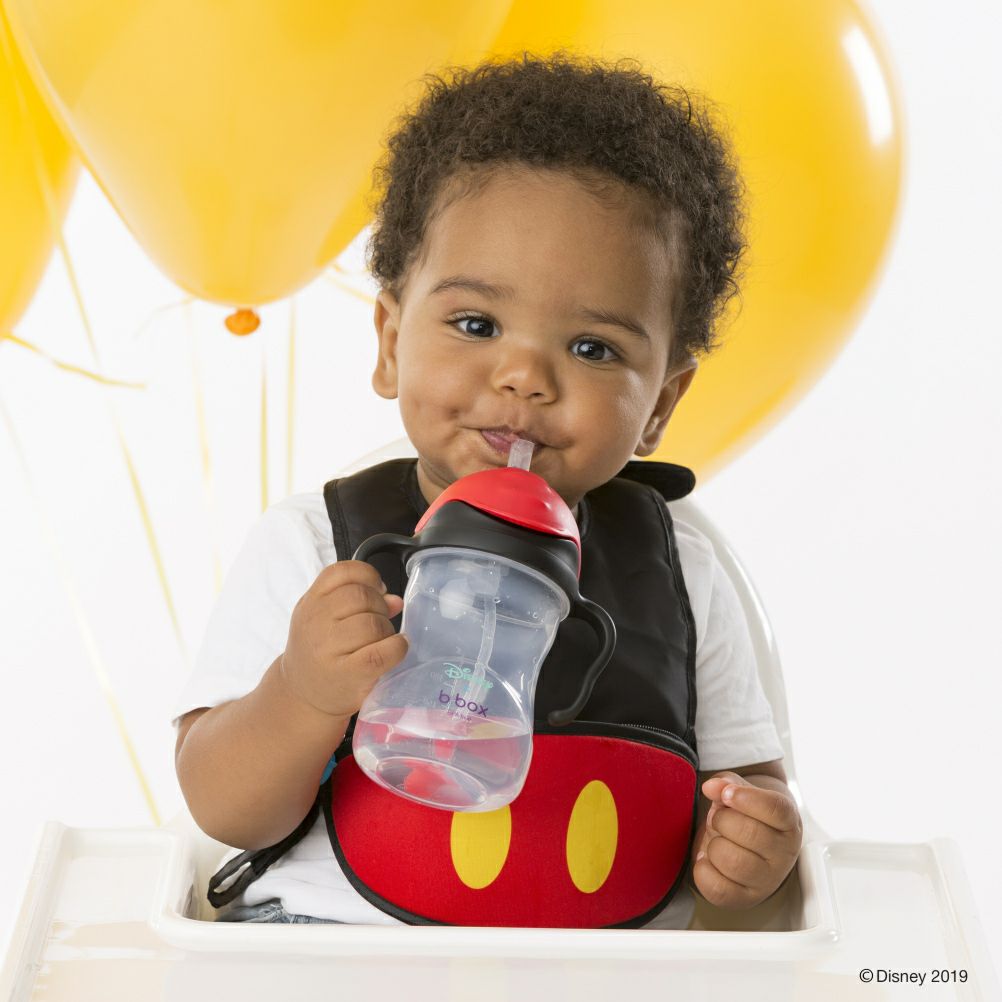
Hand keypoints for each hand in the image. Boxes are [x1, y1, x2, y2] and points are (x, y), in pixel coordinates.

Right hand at [281, 560, 407, 717]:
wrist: (302, 695)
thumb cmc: (321, 653)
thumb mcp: (326, 619)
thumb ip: (357, 602)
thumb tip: (395, 600)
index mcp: (311, 602)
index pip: (341, 572)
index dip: (367, 575)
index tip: (377, 589)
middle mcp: (314, 622)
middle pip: (361, 596)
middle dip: (379, 606)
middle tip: (379, 621)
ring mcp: (328, 649)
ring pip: (373, 623)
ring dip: (387, 630)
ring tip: (381, 640)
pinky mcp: (347, 673)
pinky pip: (381, 652)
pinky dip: (396, 648)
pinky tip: (395, 649)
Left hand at [691, 771, 801, 908]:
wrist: (747, 843)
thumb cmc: (744, 814)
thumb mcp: (739, 790)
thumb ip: (727, 783)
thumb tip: (712, 787)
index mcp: (788, 822)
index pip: (776, 810)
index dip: (747, 799)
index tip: (727, 794)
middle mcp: (784, 854)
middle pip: (750, 834)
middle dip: (723, 820)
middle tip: (719, 818)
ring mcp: (768, 880)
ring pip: (733, 861)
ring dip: (714, 845)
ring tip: (717, 839)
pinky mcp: (746, 898)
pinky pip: (718, 888)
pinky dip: (703, 870)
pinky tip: (707, 858)